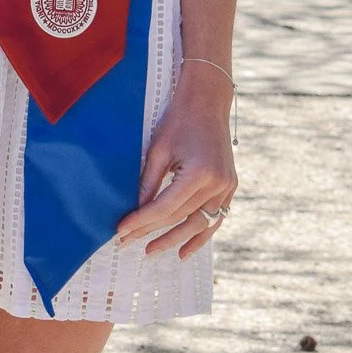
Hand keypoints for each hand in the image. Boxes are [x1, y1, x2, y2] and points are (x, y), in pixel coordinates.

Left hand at [115, 61, 236, 259]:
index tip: (121, 231)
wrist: (208, 101)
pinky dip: (200, 236)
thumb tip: (134, 210)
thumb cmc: (179, 119)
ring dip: (174, 239)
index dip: (141, 221)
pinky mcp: (230, 186)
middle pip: (179, 217)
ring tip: (151, 250)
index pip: (165, 207)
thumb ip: (148, 183)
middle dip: (151, 231)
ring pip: (197, 223)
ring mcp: (227, 187)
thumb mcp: (159, 149)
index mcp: (198, 173)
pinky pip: (215, 218)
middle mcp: (216, 184)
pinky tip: (184, 251)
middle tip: (127, 242)